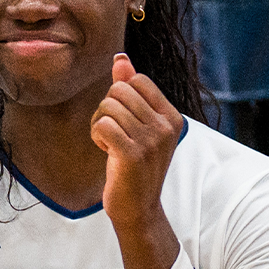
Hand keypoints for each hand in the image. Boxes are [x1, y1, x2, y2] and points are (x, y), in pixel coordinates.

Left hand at [90, 54, 182, 268]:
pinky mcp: (132, 154)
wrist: (138, 210)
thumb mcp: (137, 127)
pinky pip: (102, 123)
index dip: (121, 96)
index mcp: (171, 117)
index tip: (125, 123)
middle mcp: (165, 127)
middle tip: (113, 135)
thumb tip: (120, 58)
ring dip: (100, 124)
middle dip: (107, 109)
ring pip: (108, 105)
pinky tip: (107, 153)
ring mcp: (151, 141)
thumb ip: (130, 90)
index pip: (137, 79)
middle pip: (119, 89)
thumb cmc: (134, 167)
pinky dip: (97, 136)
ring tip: (111, 145)